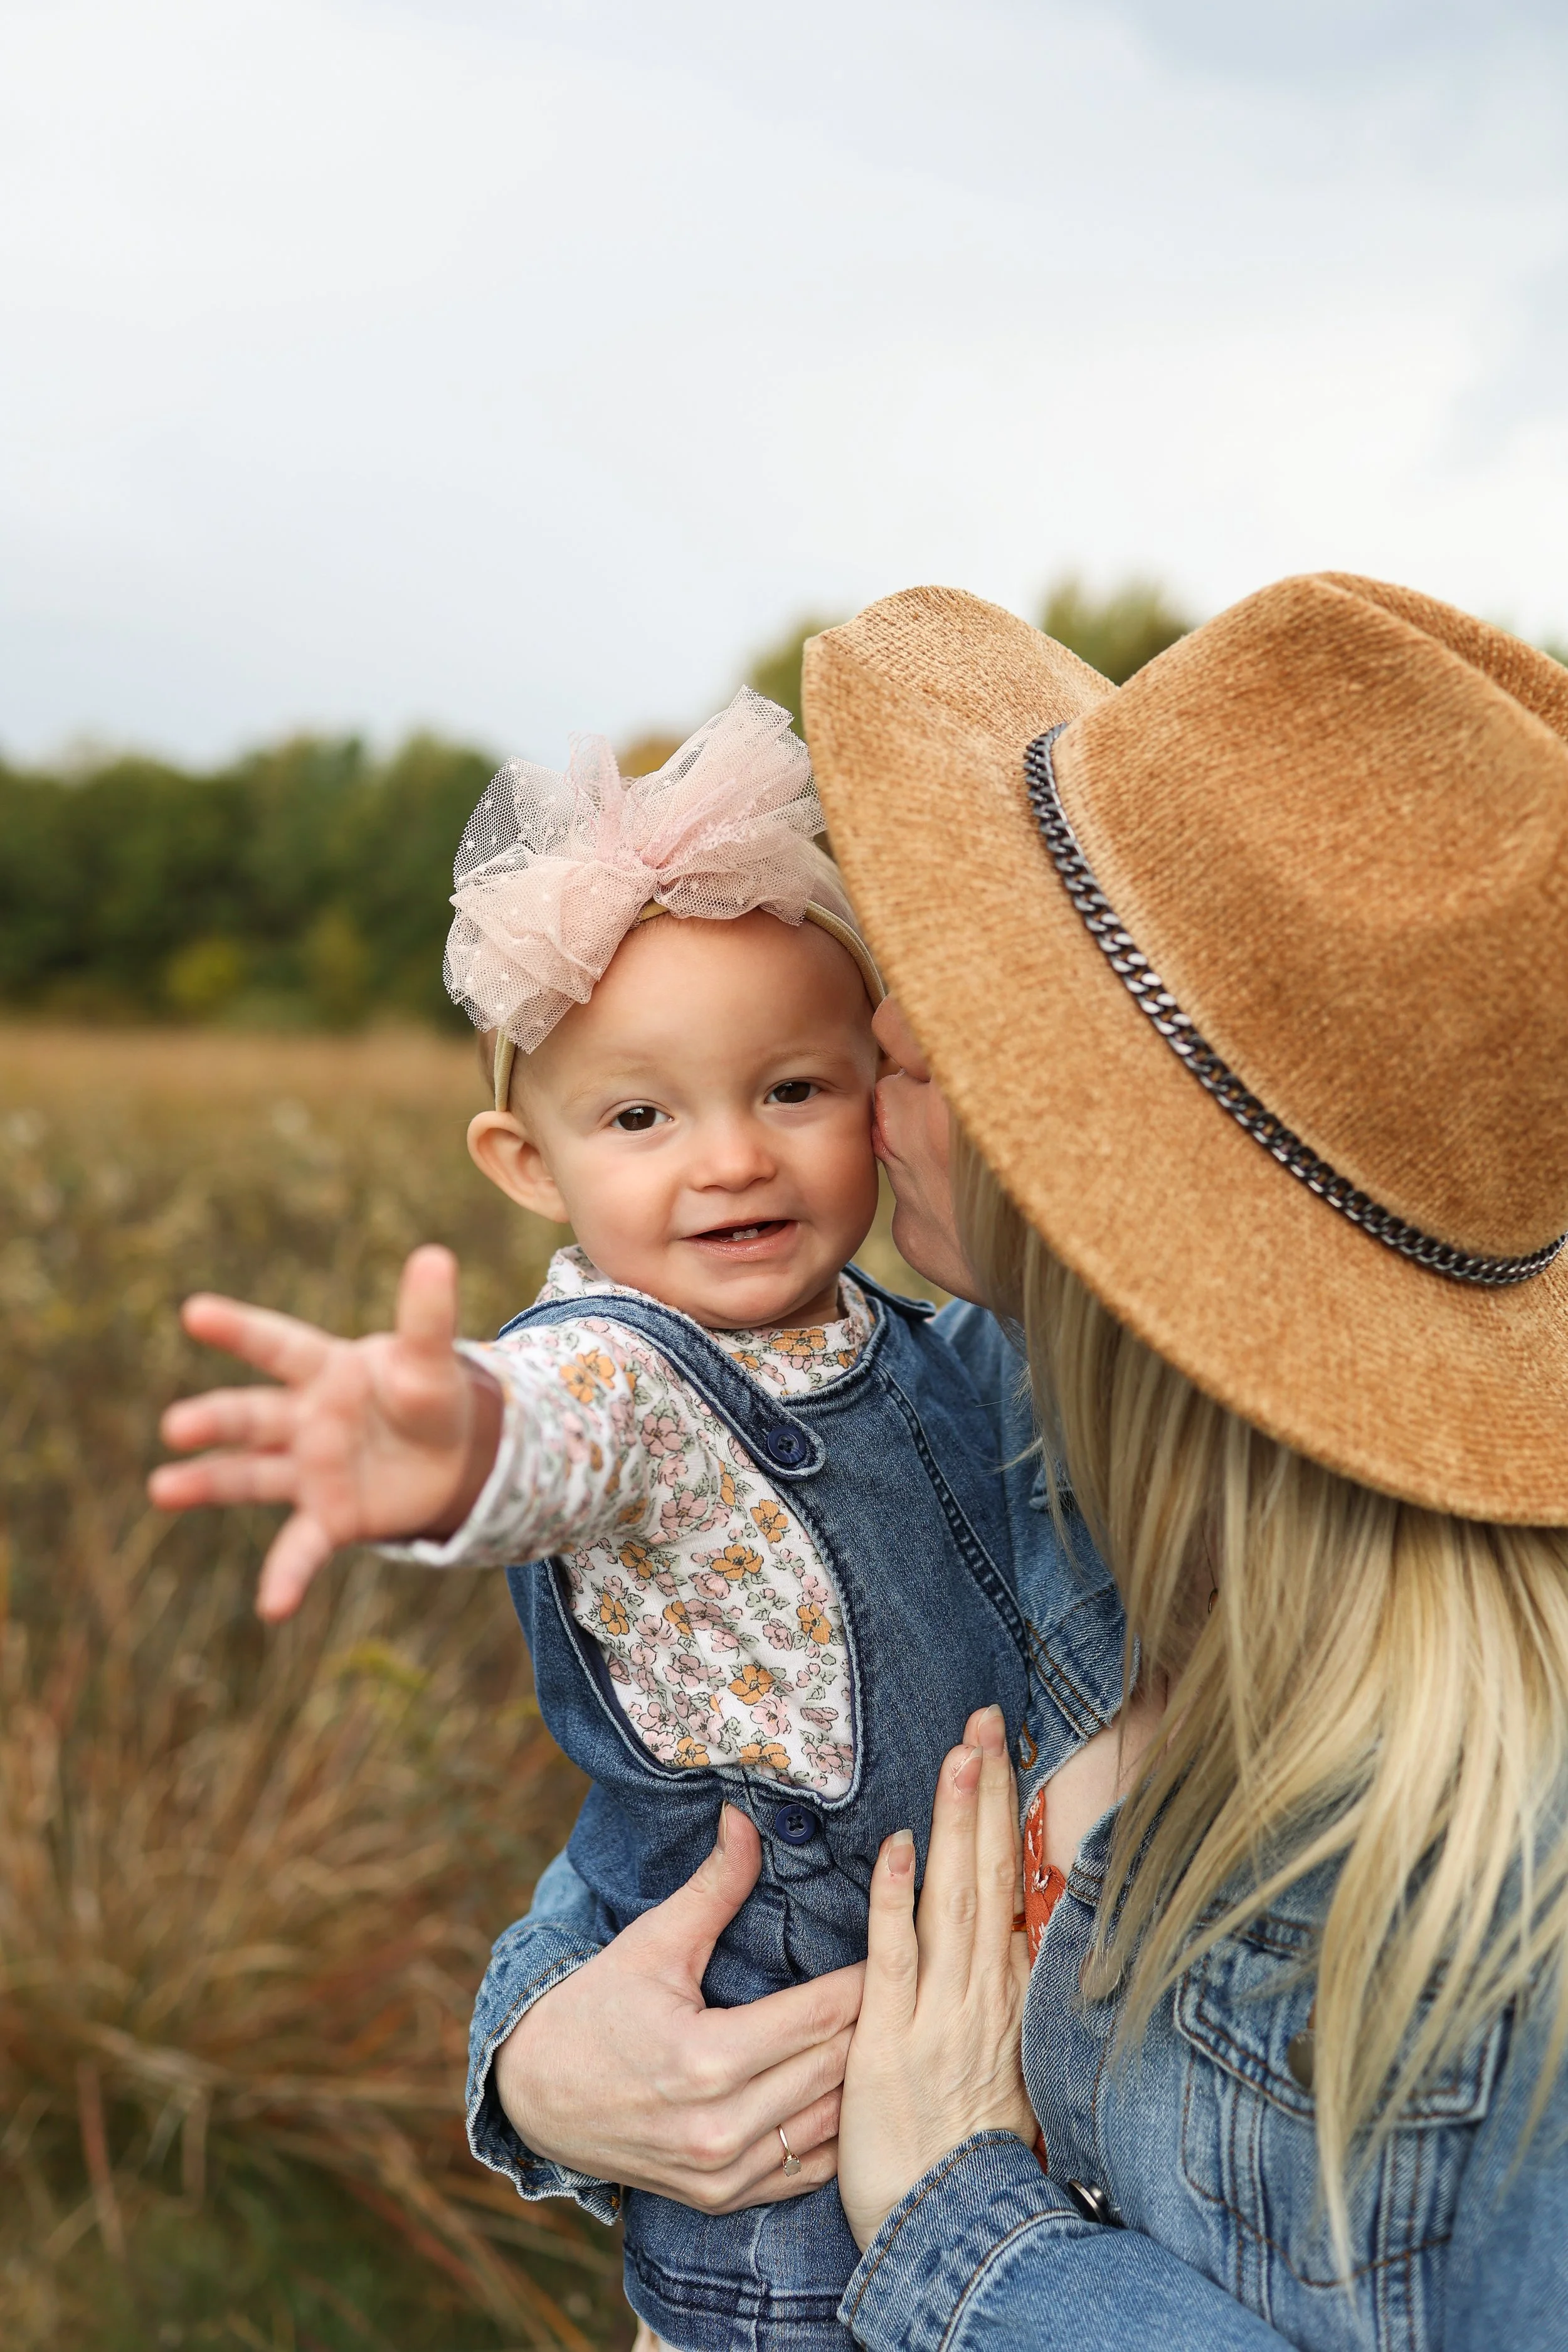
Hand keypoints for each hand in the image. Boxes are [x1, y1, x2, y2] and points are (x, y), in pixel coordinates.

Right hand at [148, 1244, 501, 1618]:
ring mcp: (309, 1470)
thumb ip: (427, 1318)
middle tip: (176, 1426)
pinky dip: (285, 1578)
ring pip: (250, 1476)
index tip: (194, 1311)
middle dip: (215, 1419)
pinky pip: (300, 1549)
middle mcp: (305, 1419)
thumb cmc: (426, 1395)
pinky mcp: (328, 1517)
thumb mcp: (432, 1360)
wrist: (450, 1457)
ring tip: (162, 1489)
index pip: (277, 1344)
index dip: (239, 1329)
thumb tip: (434, 1256)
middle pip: (252, 1415)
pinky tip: (271, 1607)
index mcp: (327, 1370)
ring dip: (209, 1484)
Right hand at [496, 1805, 862, 2211]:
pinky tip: (858, 2097)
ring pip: (830, 2123)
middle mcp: (720, 2127)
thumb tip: (745, 1819)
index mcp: (705, 2060)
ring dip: (865, 2079)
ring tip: (900, 2035)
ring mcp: (723, 2173)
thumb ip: (712, 1888)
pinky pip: (805, 2170)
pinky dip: (836, 2133)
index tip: (901, 1944)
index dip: (866, 1979)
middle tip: (917, 1983)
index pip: (818, 2016)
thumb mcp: (652, 1942)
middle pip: (833, 2067)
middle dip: (878, 2022)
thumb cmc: (596, 2009)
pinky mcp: (722, 2199)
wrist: (536, 2096)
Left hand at [837, 1704, 1034, 2250]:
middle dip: (987, 1793)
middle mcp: (984, 1990)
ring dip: (956, 1822)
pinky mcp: (892, 2038)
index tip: (999, 1749)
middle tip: (982, 1719)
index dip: (1002, 1813)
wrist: (954, 2224)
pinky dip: (898, 1897)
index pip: (1007, 1881)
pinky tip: (898, 1845)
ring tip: (959, 1754)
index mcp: (1006, 1989)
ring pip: (952, 1897)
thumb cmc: (966, 2144)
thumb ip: (998, 1991)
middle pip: (987, 1872)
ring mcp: (942, 2011)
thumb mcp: (1001, 2058)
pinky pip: (896, 1955)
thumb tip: (1006, 1938)